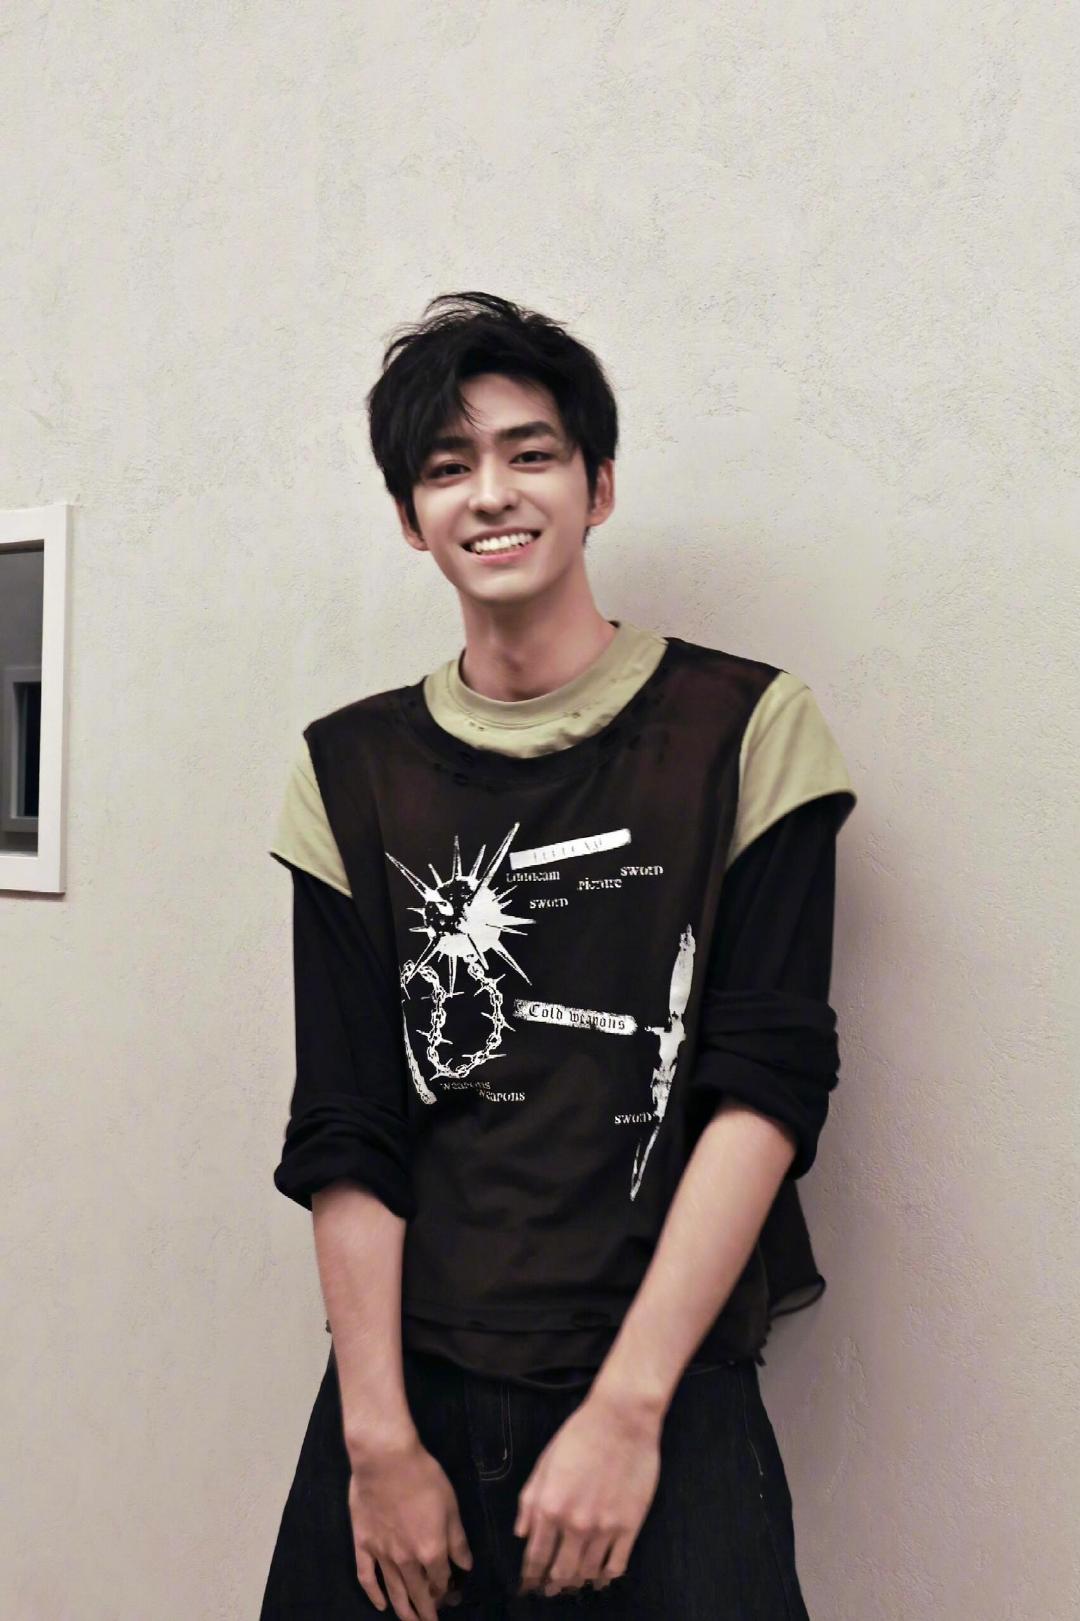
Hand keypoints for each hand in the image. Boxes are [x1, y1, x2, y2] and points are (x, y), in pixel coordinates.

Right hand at [346, 1432, 472, 1619]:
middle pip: (419, 1593)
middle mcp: (406, 1560)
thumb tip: (465, 1566)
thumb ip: (458, 1540)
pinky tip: (380, 1606)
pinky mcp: (363, 1545)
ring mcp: (382, 1555)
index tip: (452, 1595)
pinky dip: (374, 1595)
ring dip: (404, 1611)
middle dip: (428, 1611)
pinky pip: (367, 1577)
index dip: (448, 1590)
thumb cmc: (424, 1477)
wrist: (386, 1460)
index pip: (441, 1580)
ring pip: (394, 1592)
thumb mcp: (451, 1506)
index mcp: (431, 1551)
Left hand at [514, 1389, 661, 1597]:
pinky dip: (606, 1577)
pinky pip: (616, 1565)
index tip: (529, 1584)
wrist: (621, 1419)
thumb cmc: (579, 1435)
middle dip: (553, 1584)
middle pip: (561, 1571)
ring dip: (578, 1581)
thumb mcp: (545, 1463)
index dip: (530, 1574)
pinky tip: (601, 1577)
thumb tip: (521, 1533)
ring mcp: (604, 1528)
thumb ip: (529, 1500)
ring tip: (574, 1585)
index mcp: (549, 1507)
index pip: (536, 1555)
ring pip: (587, 1572)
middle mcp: (574, 1524)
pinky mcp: (629, 1526)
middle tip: (551, 1590)